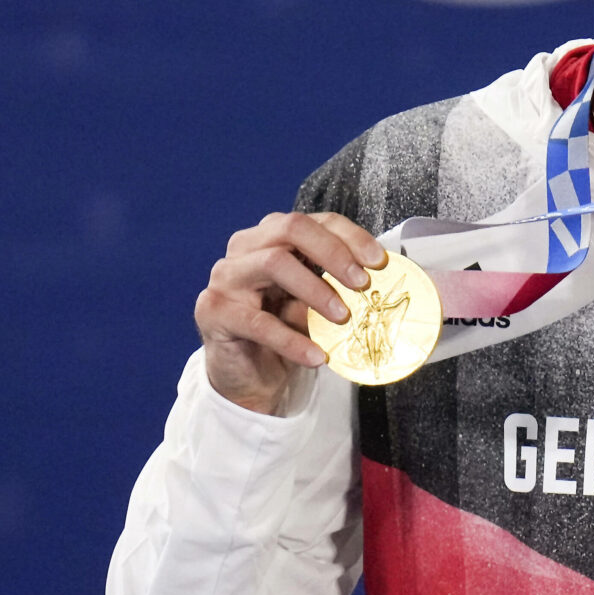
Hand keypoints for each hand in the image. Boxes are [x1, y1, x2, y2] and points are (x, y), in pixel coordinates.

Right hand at [194, 211, 386, 413]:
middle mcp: (245, 247)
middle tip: (362, 284)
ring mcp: (226, 276)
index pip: (314, 221)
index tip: (378, 262)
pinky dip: (292, 340)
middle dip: (333, 253)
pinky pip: (257, 321)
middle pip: (291, 229)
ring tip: (343, 318)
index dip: (350, 236)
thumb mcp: (316, 301)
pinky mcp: (213, 311)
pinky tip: (316, 356)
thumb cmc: (284, 328)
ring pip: (273, 263)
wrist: (248, 373)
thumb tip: (380, 277)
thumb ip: (338, 283)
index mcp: (272, 236)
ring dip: (315, 290)